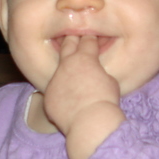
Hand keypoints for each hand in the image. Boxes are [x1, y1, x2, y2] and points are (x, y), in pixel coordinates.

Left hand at [43, 35, 124, 158]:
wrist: (89, 122)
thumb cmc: (105, 101)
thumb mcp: (110, 81)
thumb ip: (99, 72)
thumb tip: (95, 74)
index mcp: (85, 58)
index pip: (87, 41)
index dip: (91, 38)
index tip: (91, 37)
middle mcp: (66, 65)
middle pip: (67, 45)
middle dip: (71, 39)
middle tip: (73, 37)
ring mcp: (55, 80)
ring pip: (58, 70)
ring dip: (65, 69)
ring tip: (70, 72)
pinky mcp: (48, 96)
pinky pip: (55, 91)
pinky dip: (61, 92)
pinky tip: (66, 99)